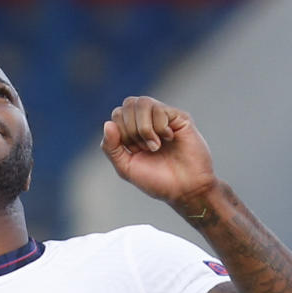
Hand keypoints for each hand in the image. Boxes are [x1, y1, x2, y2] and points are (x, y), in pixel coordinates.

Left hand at [101, 97, 215, 205]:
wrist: (184, 190)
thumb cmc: (157, 181)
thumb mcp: (126, 168)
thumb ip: (111, 148)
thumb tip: (107, 123)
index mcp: (133, 131)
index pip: (118, 114)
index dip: (121, 132)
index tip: (134, 151)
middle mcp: (148, 121)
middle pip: (128, 104)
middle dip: (131, 129)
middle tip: (144, 148)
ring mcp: (163, 117)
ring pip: (143, 102)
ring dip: (144, 128)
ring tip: (155, 146)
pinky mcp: (179, 117)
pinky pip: (160, 110)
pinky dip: (160, 128)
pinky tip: (170, 139)